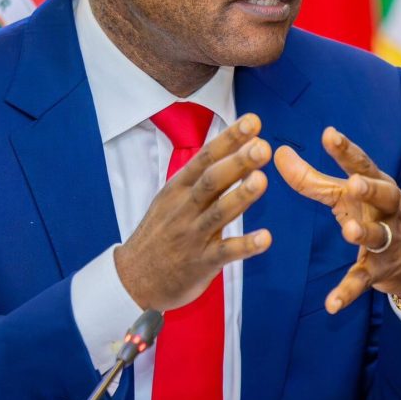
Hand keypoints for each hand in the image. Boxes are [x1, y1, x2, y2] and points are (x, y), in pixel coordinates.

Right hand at [115, 113, 272, 311]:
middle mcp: (185, 208)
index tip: (253, 122)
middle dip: (237, 162)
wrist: (133, 277)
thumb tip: (231, 147)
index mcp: (178, 189)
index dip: (229, 139)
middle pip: (212, 180)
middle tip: (262, 146)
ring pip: (218, 212)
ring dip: (241, 196)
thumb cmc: (159, 233)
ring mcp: (192, 236)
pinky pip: (225, 252)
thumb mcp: (171, 198)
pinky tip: (266, 238)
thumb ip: (200, 177)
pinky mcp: (201, 263)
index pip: (205, 157)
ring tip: (262, 180)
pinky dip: (246, 246)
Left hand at [273, 127, 400, 313]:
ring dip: (364, 233)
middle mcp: (388, 210)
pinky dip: (347, 293)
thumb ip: (312, 178)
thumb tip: (279, 153)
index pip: (362, 164)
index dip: (346, 150)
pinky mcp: (380, 271)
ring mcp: (387, 241)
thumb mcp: (348, 196)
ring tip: (348, 230)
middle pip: (383, 195)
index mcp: (378, 185)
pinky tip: (330, 305)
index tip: (329, 134)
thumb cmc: (376, 214)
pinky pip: (362, 281)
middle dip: (370, 189)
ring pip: (377, 236)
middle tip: (354, 184)